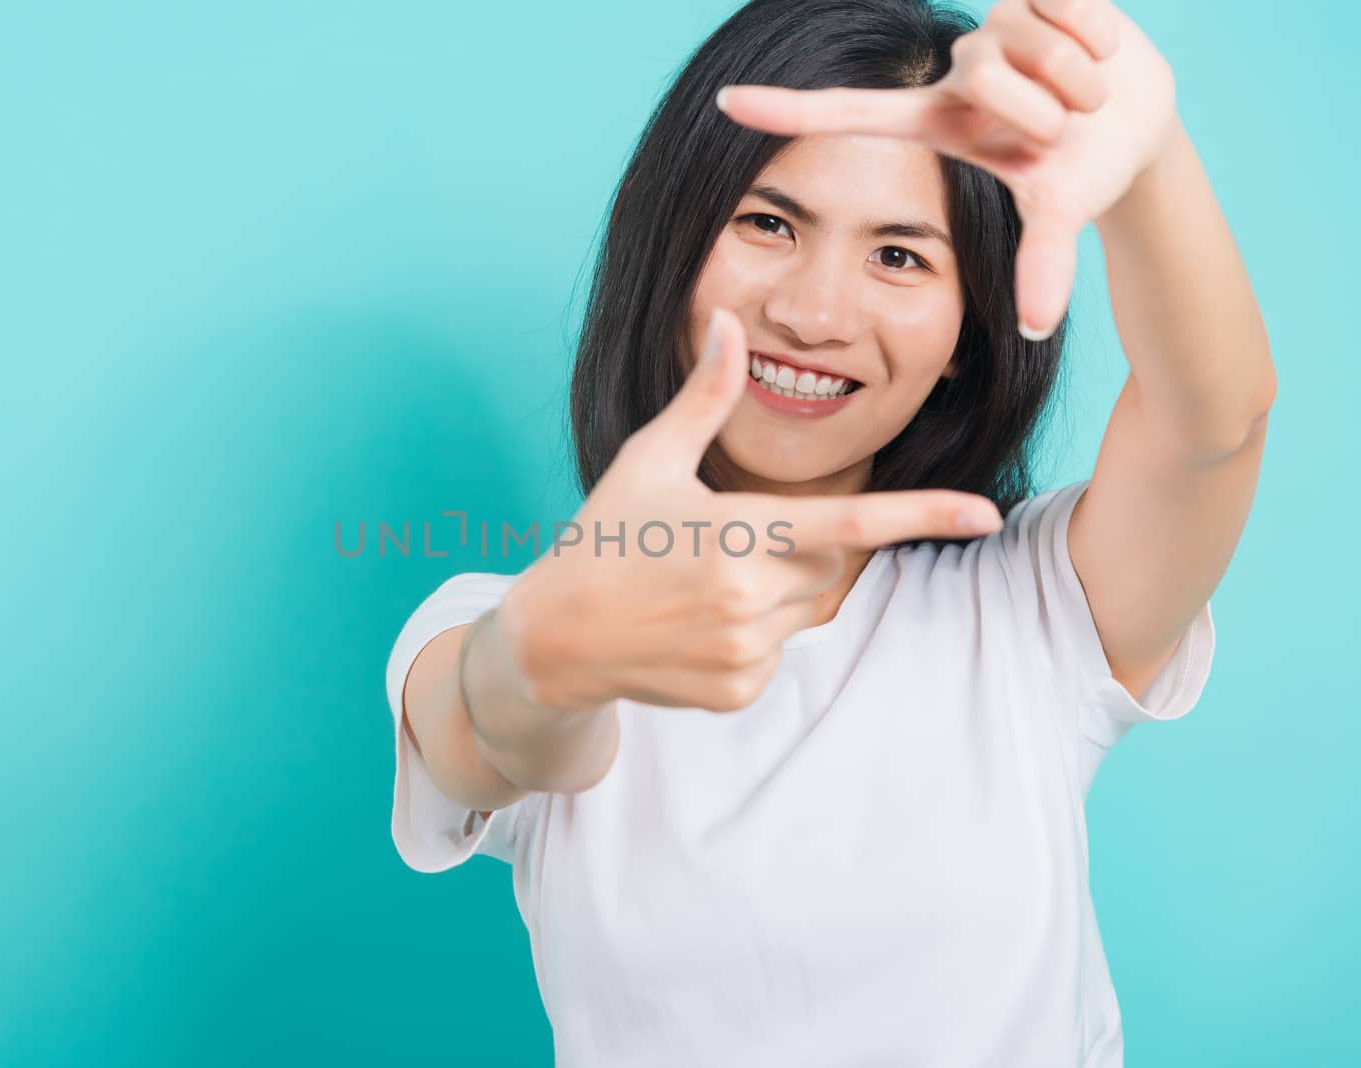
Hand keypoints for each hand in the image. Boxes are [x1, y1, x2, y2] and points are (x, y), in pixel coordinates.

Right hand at [501, 306, 1004, 715]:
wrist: (555, 638)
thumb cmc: (602, 536)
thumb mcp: (649, 462)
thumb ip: (704, 397)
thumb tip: (729, 323)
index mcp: (736, 535)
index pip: (852, 525)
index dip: (925, 516)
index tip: (985, 512)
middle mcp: (750, 600)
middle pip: (827, 563)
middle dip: (797, 544)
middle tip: (728, 540)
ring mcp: (746, 652)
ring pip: (806, 608)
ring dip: (774, 589)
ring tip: (700, 584)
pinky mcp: (738, 691)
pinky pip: (778, 651)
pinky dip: (753, 633)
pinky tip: (695, 624)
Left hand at [714, 0, 1178, 339]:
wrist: (1138, 123)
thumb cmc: (1078, 169)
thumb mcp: (1056, 211)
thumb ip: (1041, 264)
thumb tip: (1038, 328)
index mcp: (936, 122)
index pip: (846, 112)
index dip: (787, 108)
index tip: (722, 101)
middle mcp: (955, 70)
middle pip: (992, 76)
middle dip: (1046, 109)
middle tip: (1063, 129)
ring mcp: (991, 25)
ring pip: (1034, 43)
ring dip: (1080, 78)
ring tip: (1084, 96)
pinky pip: (1066, 0)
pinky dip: (1098, 32)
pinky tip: (1099, 47)